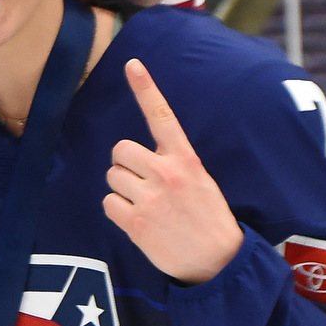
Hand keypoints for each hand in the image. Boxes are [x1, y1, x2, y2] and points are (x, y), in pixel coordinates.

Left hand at [102, 60, 243, 284]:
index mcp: (186, 159)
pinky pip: (108, 203)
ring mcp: (150, 198)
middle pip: (119, 149)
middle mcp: (167, 173)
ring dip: (122, 189)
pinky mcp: (136, 222)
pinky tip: (138, 221)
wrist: (218, 261)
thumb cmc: (207, 218)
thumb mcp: (201, 181)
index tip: (132, 64)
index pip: (162, 116)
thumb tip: (139, 156)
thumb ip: (173, 163)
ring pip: (111, 177)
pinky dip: (117, 212)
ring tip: (145, 205)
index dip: (146, 89)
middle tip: (141, 182)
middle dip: (124, 164)